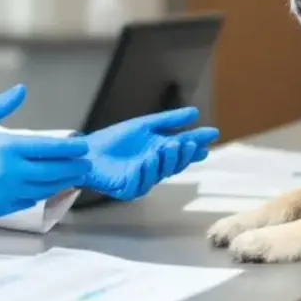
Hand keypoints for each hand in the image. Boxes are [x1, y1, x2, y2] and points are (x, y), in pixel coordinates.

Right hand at [0, 84, 91, 216]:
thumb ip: (1, 106)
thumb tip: (21, 90)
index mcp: (6, 147)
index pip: (49, 148)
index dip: (70, 149)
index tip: (84, 147)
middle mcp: (10, 171)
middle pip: (53, 171)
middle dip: (73, 168)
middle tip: (86, 164)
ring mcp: (5, 192)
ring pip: (44, 189)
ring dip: (61, 182)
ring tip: (73, 176)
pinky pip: (27, 201)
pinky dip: (40, 194)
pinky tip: (47, 188)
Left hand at [83, 106, 218, 199]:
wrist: (89, 150)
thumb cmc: (115, 139)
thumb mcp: (145, 125)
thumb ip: (169, 120)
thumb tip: (194, 112)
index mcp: (160, 152)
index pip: (183, 149)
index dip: (197, 143)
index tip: (211, 135)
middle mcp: (154, 168)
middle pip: (175, 164)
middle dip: (184, 154)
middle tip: (189, 142)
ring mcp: (142, 179)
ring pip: (160, 174)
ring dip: (165, 160)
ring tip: (168, 145)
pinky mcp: (127, 188)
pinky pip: (138, 184)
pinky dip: (143, 172)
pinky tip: (145, 161)